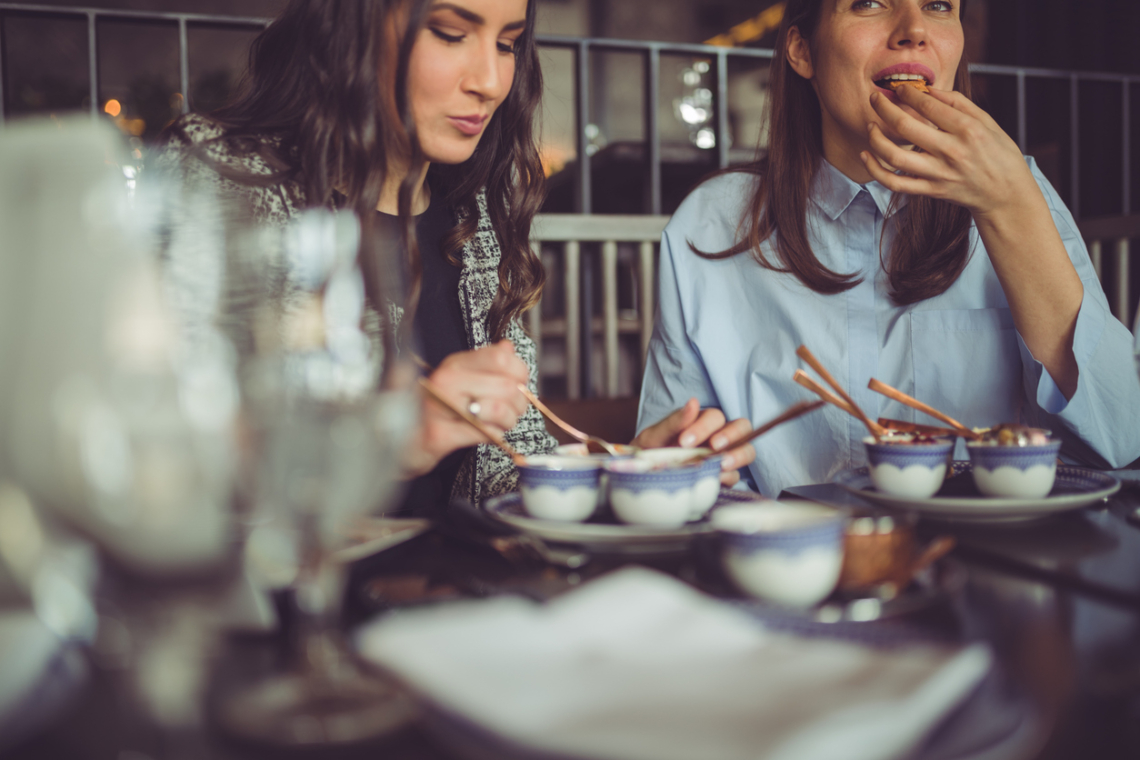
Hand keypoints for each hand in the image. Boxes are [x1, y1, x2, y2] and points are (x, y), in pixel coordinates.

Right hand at [402, 341, 529, 477]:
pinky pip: (484, 433)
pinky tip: (487, 434)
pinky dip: (494, 436)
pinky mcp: (439, 434)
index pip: (501, 358)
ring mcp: (440, 406)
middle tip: (513, 411)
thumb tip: (508, 348)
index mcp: (454, 363)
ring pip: (499, 410)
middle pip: (506, 387)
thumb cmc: (436, 410)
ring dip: (508, 421)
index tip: (519, 384)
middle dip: (518, 404)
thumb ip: (485, 363)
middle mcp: (446, 380)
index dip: (520, 373)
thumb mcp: (460, 379)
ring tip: (501, 424)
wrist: (403, 441)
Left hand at [631, 398, 755, 486]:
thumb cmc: (651, 451)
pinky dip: (728, 476)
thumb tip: (693, 402)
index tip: (684, 441)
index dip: (704, 427)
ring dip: (738, 455)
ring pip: (746, 450)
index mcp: (702, 422)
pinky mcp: (723, 477)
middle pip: (742, 428)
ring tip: (721, 464)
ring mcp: (723, 457)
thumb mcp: (656, 436)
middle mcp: (717, 436)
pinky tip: (715, 479)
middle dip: (731, 435)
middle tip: (714, 447)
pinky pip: (735, 475)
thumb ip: (675, 421)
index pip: (715, 417)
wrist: (644, 476)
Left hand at [860, 85, 1037, 219]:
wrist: (1005, 193)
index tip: (899, 88)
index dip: (908, 93)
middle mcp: (951, 151)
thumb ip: (959, 104)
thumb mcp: (987, 122)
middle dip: (884, 108)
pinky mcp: (931, 191)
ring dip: (876, 138)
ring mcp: (939, 173)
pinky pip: (896, 183)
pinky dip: (876, 170)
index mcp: (968, 130)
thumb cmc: (998, 153)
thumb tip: (929, 90)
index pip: (929, 106)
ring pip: (895, 156)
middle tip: (874, 99)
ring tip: (870, 126)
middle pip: (906, 126)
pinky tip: (866, 155)